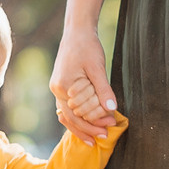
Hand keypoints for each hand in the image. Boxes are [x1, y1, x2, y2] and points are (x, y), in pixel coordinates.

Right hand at [51, 27, 116, 141]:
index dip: (94, 122)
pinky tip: (87, 124)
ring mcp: (57, 89)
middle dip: (88, 128)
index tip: (110, 125)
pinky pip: (68, 108)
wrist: (77, 32)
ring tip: (96, 136)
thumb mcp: (97, 67)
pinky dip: (77, 117)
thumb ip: (103, 89)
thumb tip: (111, 108)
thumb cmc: (87, 46)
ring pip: (67, 115)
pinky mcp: (62, 87)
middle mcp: (57, 90)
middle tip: (104, 135)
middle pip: (71, 118)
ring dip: (82, 126)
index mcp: (63, 86)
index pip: (77, 114)